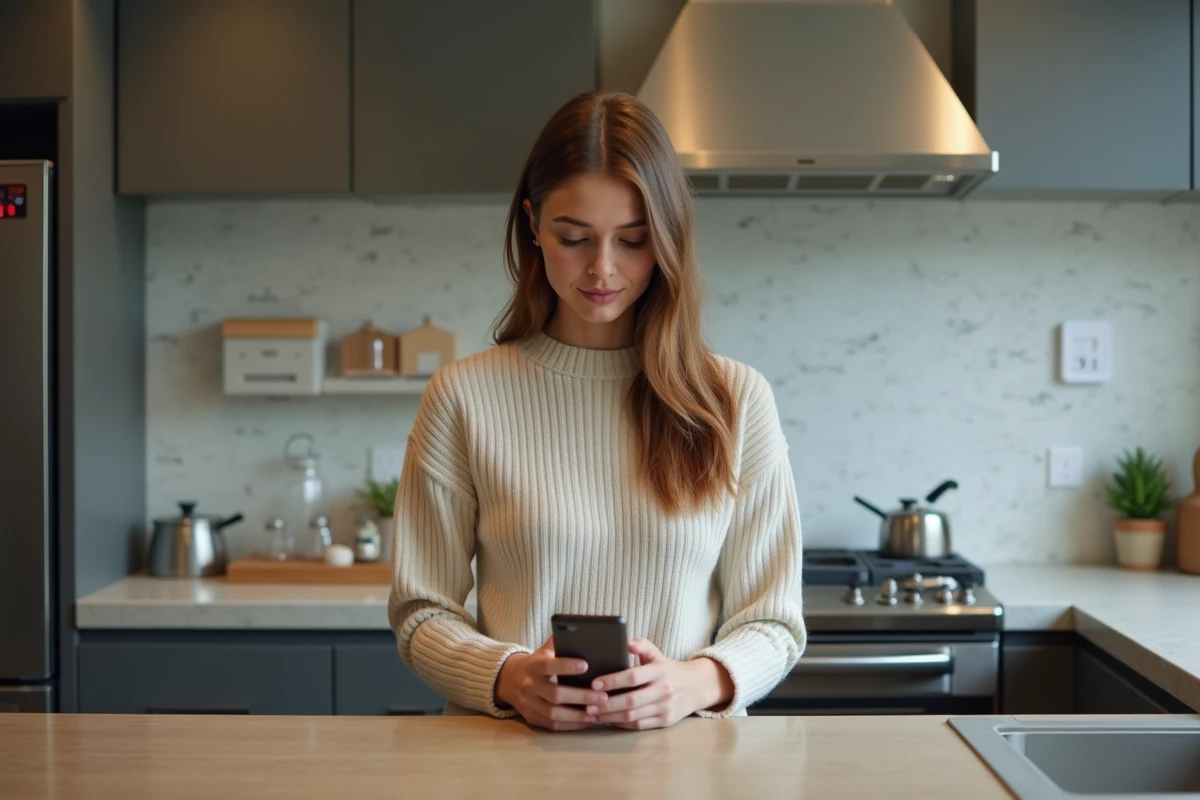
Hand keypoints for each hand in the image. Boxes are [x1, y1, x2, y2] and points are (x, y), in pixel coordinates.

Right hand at [494, 637, 609, 731]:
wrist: (509, 679)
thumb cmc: (537, 662)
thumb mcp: (544, 650)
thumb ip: (560, 642)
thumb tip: (583, 631)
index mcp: (534, 665)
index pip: (549, 665)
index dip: (566, 666)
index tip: (586, 665)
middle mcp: (529, 685)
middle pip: (555, 694)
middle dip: (581, 696)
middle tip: (603, 697)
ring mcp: (529, 703)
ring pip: (554, 713)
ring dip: (578, 715)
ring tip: (598, 712)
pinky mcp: (532, 718)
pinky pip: (552, 725)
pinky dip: (571, 725)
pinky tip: (588, 720)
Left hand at [592, 638, 732, 730]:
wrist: (696, 687)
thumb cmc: (667, 669)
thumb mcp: (657, 654)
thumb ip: (642, 645)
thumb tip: (626, 641)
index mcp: (659, 671)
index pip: (633, 676)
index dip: (612, 681)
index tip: (594, 683)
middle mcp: (663, 690)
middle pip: (631, 700)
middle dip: (607, 704)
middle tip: (587, 704)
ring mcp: (665, 708)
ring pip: (633, 716)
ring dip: (610, 717)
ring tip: (592, 714)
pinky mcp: (665, 721)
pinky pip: (639, 725)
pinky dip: (621, 724)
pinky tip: (608, 720)